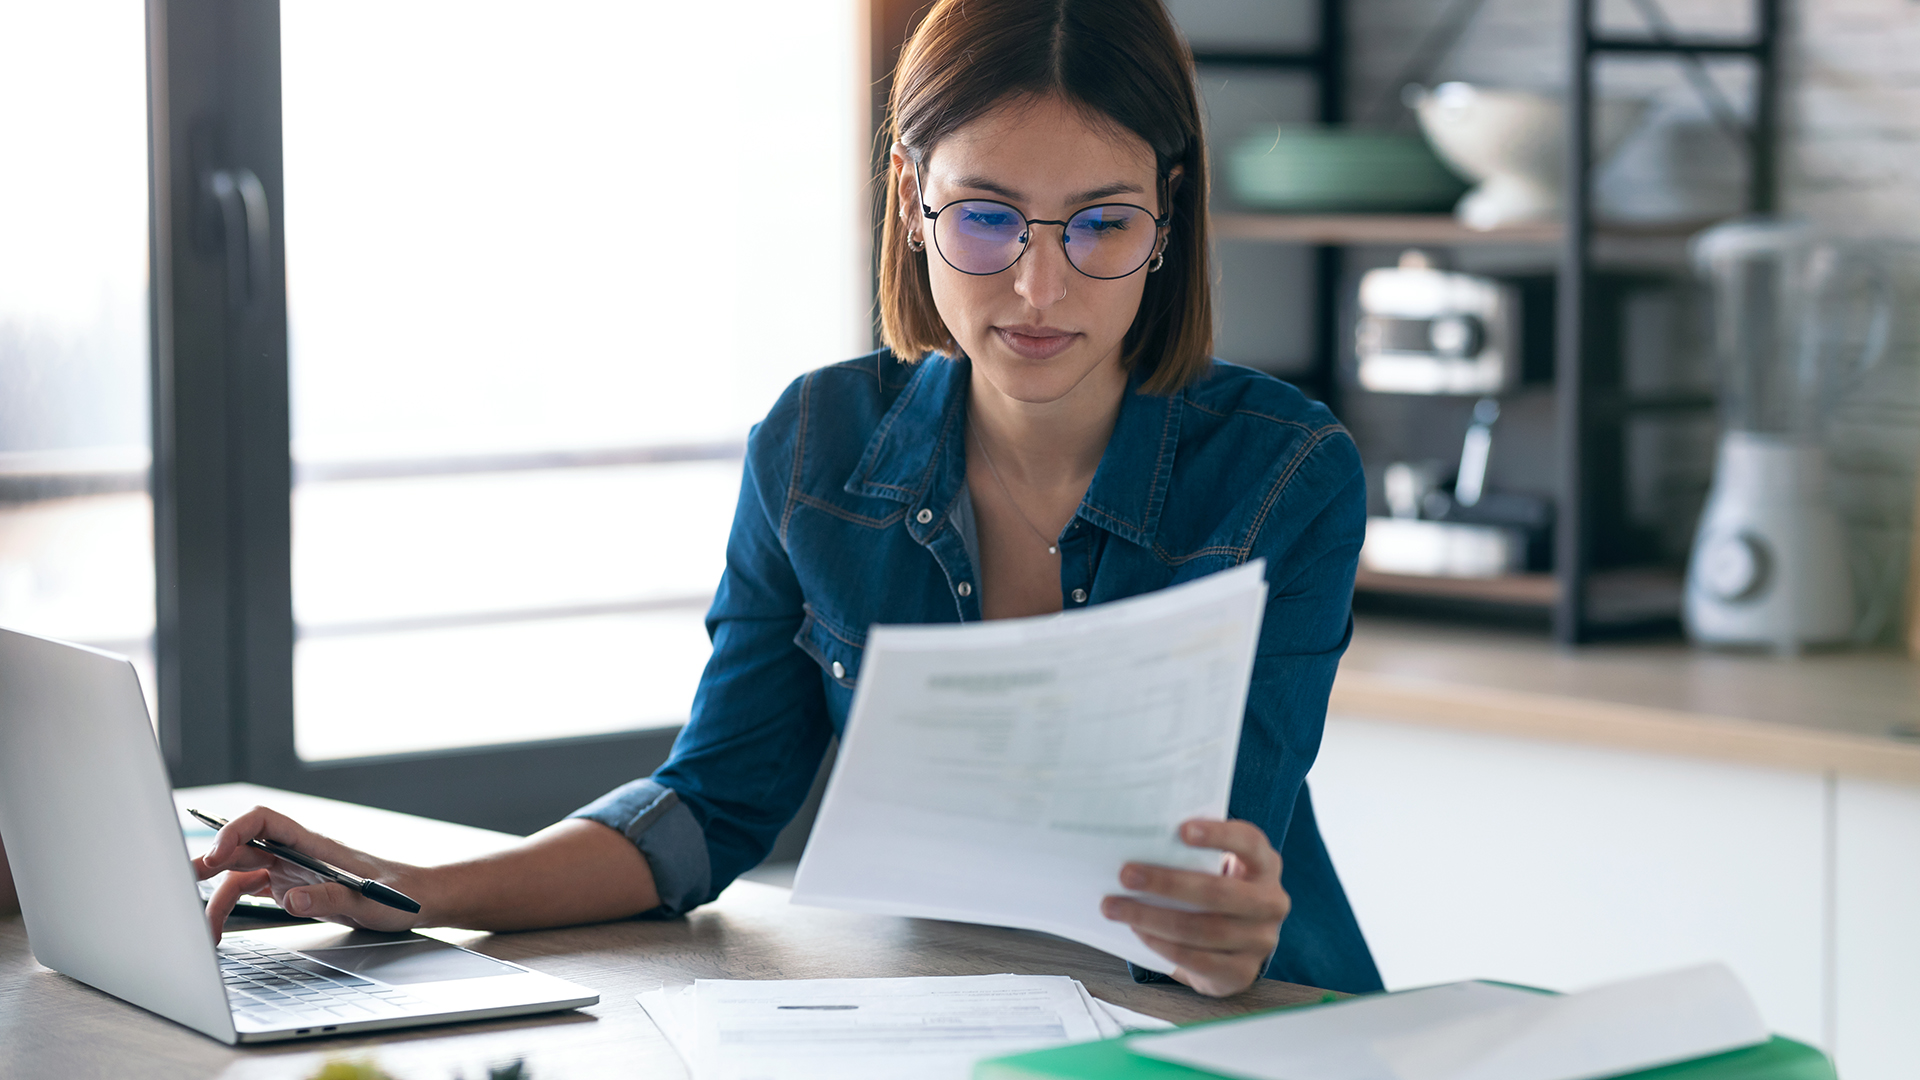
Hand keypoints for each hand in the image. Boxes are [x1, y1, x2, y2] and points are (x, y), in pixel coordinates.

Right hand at [191, 805, 429, 941]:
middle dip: (210, 861)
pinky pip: (250, 893)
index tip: (217, 851)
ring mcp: (291, 871)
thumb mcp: (368, 901)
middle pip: (243, 847)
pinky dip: (229, 908)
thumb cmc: (399, 894)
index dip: (236, 829)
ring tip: (199, 928)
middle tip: (179, 883)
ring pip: (240, 875)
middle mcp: (296, 854)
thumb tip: (291, 899)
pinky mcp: (290, 889)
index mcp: (314, 846)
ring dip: (215, 896)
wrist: (415, 901)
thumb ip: (330, 899)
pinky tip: (217, 929)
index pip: (266, 821)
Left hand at [1100, 818, 1290, 997]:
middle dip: (1167, 883)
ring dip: (1153, 918)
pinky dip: (1163, 946)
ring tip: (1117, 908)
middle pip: (1219, 892)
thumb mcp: (1215, 869)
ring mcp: (1261, 940)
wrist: (1233, 948)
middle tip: (1126, 875)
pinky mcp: (1243, 972)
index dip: (1219, 835)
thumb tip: (1135, 840)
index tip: (1182, 830)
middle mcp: (1271, 901)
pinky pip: (1198, 960)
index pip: (1249, 842)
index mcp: (1265, 865)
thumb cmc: (1214, 894)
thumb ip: (1191, 855)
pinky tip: (1139, 932)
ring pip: (1204, 930)